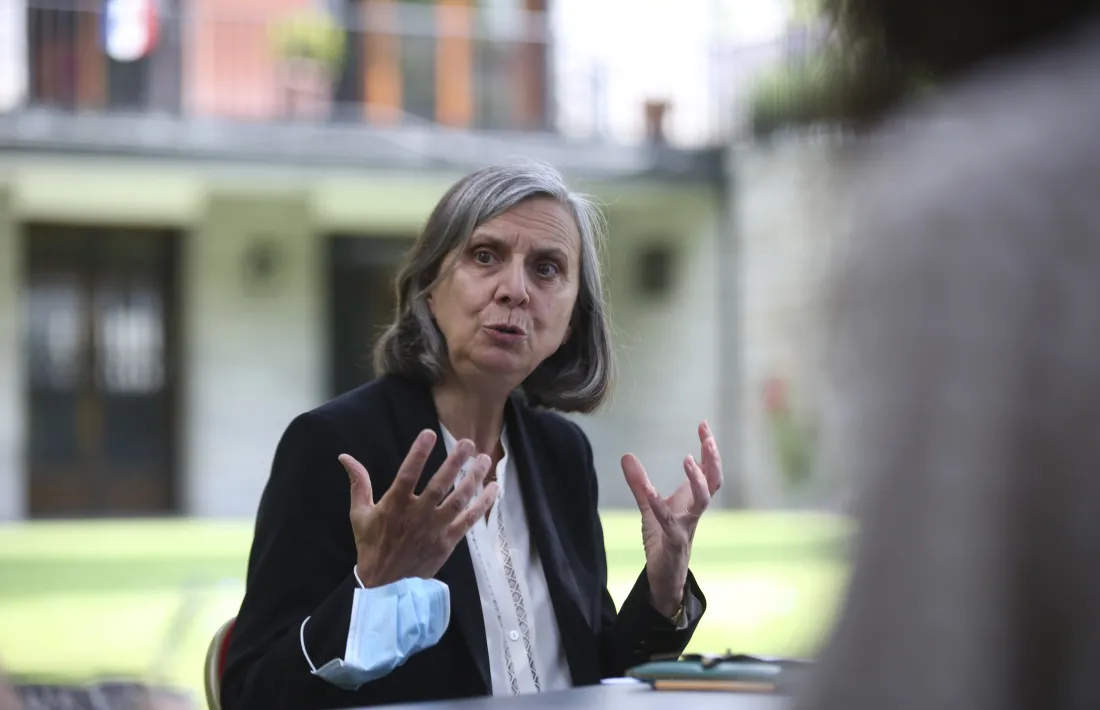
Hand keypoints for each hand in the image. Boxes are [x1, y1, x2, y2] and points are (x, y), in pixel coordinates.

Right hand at [340, 429, 498, 587]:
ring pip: (458, 499)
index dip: (418, 453)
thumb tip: (345, 457)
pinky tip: (493, 488)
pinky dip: (482, 504)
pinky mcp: (447, 542)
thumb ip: (358, 483)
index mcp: (394, 505)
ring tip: (484, 459)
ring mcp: (435, 528)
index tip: (428, 434)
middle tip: (468, 442)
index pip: (407, 474)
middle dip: (455, 461)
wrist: (385, 585)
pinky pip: (468, 520)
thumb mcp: (359, 514)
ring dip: (473, 478)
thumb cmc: (371, 546)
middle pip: (440, 484)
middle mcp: (417, 514)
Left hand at [622, 421, 722, 617]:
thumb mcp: (650, 507)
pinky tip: (651, 493)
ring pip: (702, 502)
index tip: (704, 424)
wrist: (665, 578)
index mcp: (692, 501)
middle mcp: (694, 512)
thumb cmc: (663, 540)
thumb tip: (627, 455)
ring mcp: (687, 527)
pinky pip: (670, 524)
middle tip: (708, 439)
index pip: (708, 470)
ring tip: (687, 460)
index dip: (709, 449)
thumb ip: (640, 483)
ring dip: (697, 480)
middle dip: (713, 459)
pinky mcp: (674, 543)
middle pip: (714, 482)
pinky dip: (661, 507)